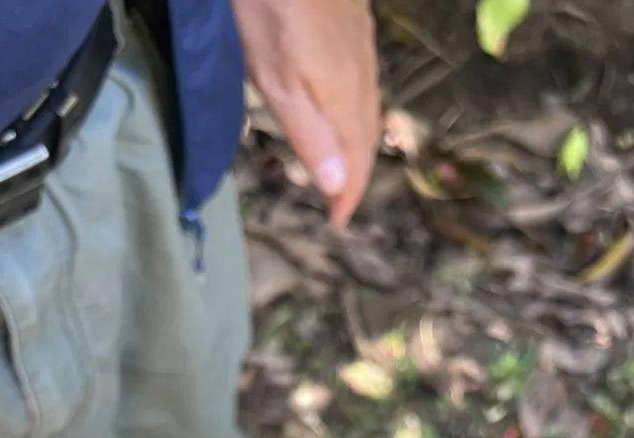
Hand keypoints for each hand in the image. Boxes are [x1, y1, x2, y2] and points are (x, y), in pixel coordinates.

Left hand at [233, 0, 379, 225]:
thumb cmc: (266, 7)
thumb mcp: (274, 78)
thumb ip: (309, 132)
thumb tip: (337, 187)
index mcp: (344, 93)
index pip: (355, 158)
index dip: (347, 194)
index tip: (336, 221)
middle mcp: (361, 70)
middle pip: (367, 133)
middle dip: (355, 172)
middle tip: (340, 200)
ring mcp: (359, 39)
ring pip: (367, 103)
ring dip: (357, 139)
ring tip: (341, 162)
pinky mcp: (351, 17)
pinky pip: (362, 77)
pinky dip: (354, 105)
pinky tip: (340, 103)